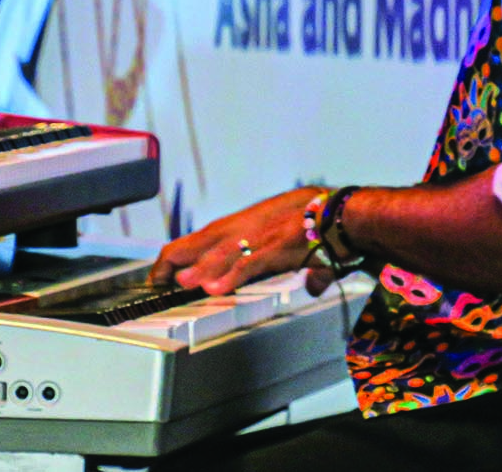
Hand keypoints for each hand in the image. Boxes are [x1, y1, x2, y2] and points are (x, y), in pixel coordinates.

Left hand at [148, 187, 324, 294]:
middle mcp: (246, 227)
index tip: (165, 272)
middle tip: (157, 281)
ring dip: (198, 269)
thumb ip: (304, 268)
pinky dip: (230, 276)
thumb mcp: (304, 243)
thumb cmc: (323, 221)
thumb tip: (313, 285)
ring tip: (181, 283)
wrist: (343, 211)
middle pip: (200, 242)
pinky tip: (216, 289)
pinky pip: (248, 264)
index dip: (181, 256)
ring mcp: (260, 237)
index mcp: (246, 224)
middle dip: (175, 262)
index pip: (202, 238)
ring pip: (219, 253)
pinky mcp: (276, 248)